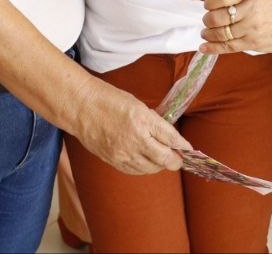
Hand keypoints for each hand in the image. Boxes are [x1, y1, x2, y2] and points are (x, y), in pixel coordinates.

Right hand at [71, 80, 190, 174]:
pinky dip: (145, 168)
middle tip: (179, 158)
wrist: (82, 108)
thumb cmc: (110, 100)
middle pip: (164, 159)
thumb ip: (154, 122)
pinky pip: (135, 171)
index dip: (183, 146)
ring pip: (151, 168)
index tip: (188, 149)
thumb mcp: (138, 105)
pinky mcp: (114, 161)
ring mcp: (124, 153)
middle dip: (175, 161)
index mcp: (143, 120)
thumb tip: (169, 137)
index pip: (171, 138)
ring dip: (160, 165)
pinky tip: (147, 163)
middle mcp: (135, 139)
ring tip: (163, 159)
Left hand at [200, 0, 271, 54]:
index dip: (209, 1)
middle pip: (217, 17)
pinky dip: (213, 48)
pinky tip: (204, 47)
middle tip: (206, 19)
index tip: (207, 2)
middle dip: (207, 20)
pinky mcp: (254, 43)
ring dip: (209, 34)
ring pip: (221, 33)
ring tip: (205, 33)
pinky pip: (229, 47)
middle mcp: (249, 11)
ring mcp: (251, 28)